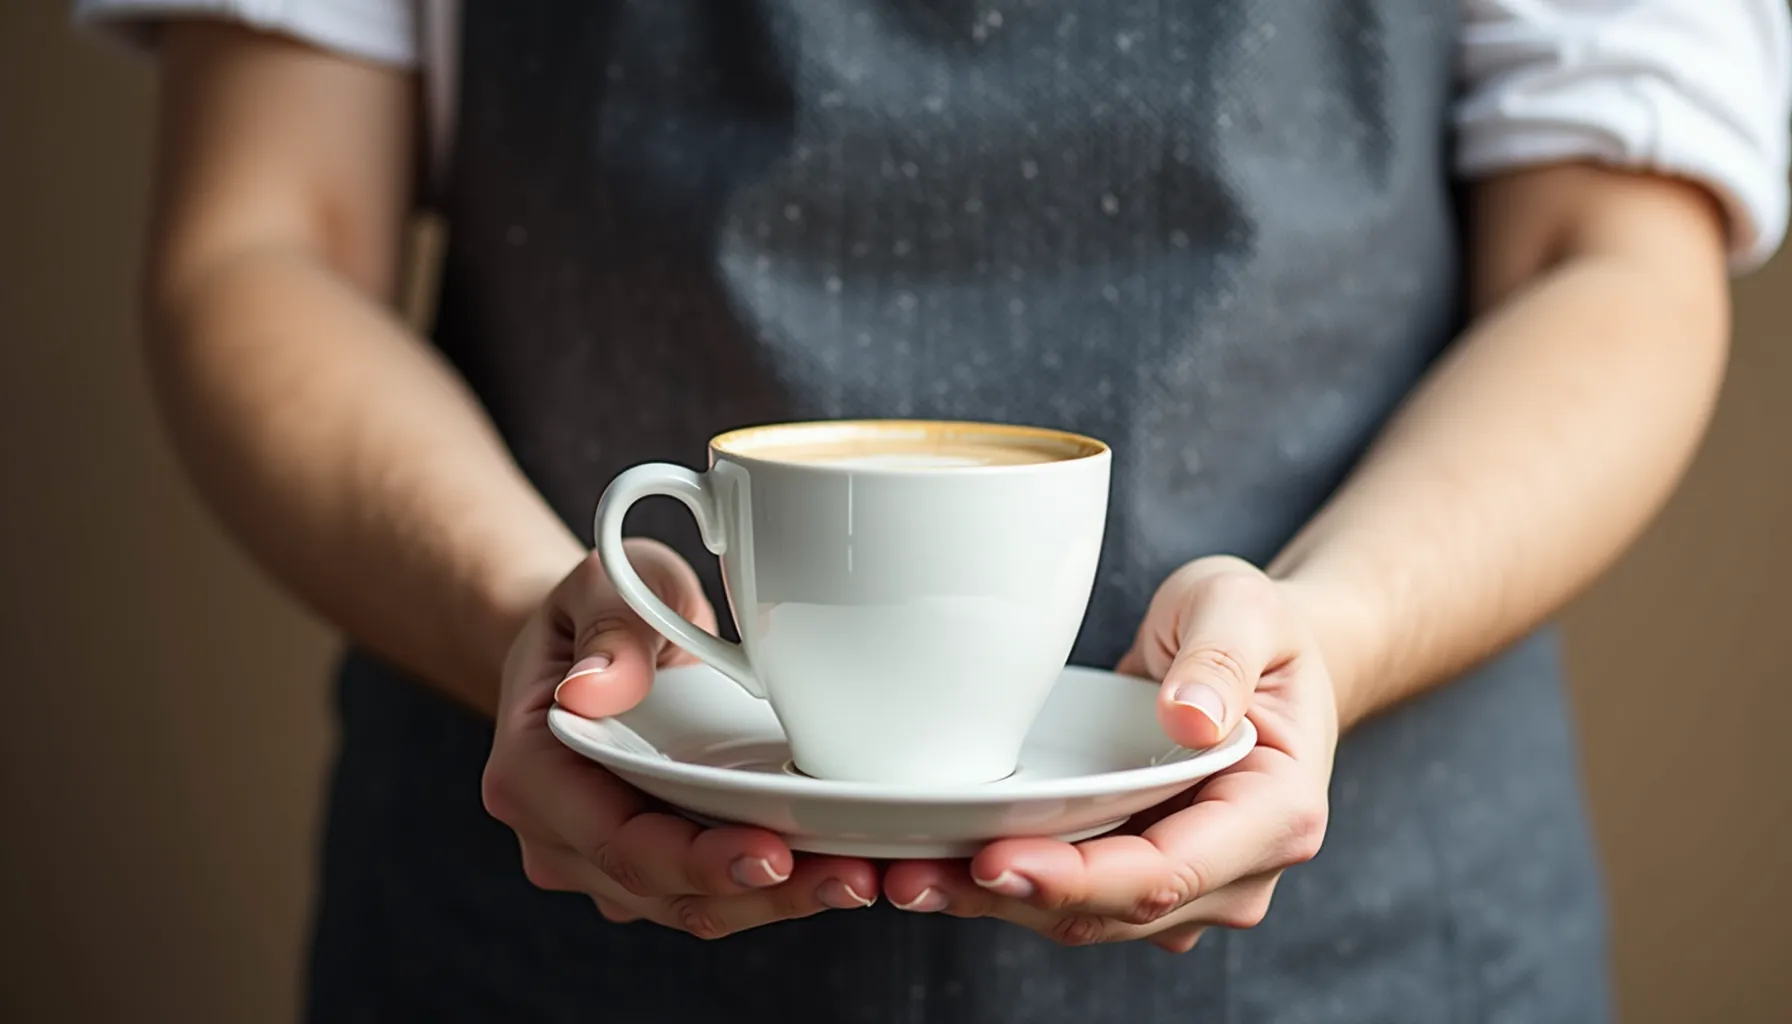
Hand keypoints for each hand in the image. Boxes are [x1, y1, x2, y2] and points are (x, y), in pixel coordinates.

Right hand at [481, 541, 879, 936]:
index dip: (699, 861)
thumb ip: (606, 629)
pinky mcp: (658, 864)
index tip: (773, 854)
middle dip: (766, 895)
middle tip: (851, 875)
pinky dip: (782, 889)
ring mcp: (607, 861)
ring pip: (701, 907)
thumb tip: (595, 686)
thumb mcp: (602, 584)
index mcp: (533, 773)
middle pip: (669, 892)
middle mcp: (561, 836)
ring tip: (866, 878)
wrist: (590, 634)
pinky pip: (719, 892)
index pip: (618, 841)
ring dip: (785, 903)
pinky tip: (847, 867)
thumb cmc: (597, 607)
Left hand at [884, 556, 1336, 951]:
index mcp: (1274, 815)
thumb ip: (1222, 655)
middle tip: (914, 874)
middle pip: (1111, 910)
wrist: (1259, 657)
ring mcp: (1185, 884)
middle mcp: (1233, 872)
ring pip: (1079, 916)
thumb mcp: (1243, 606)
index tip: (997, 859)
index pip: (1167, 871)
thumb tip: (1190, 716)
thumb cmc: (1257, 631)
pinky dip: (998, 886)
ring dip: (989, 904)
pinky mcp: (1133, 871)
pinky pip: (1065, 893)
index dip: (1078, 877)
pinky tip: (932, 863)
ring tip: (900, 876)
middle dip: (1009, 899)